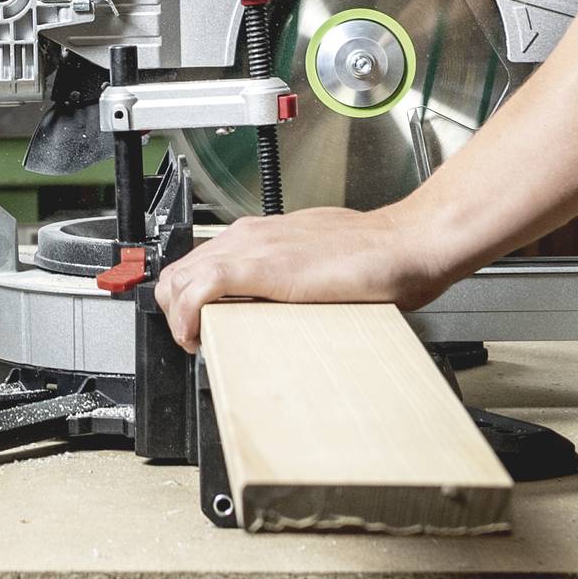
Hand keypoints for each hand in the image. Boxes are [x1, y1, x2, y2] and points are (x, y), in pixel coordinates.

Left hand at [152, 204, 451, 350]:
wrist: (403, 244)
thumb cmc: (375, 257)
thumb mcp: (318, 264)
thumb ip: (291, 279)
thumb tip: (280, 305)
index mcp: (261, 236)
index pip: (197, 264)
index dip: (186, 300)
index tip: (198, 325)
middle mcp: (248, 236)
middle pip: (177, 272)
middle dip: (174, 311)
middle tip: (196, 339)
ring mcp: (252, 249)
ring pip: (180, 279)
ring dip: (178, 317)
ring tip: (199, 342)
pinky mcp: (261, 267)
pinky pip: (200, 289)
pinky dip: (187, 318)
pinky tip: (198, 338)